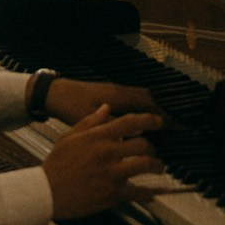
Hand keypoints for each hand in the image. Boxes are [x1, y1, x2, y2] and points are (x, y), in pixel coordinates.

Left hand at [41, 77, 158, 124]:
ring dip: (148, 108)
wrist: (54, 93)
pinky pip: (130, 98)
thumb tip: (137, 135)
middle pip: (146, 98)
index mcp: (118, 96)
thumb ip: (114, 126)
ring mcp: (113, 90)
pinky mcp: (107, 93)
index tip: (170, 126)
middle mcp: (119, 90)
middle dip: (157, 110)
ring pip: (138, 97)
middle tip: (167, 126)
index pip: (147, 103)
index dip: (159, 115)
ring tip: (155, 124)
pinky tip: (134, 120)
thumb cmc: (71, 107)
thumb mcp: (92, 119)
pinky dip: (138, 107)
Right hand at [43, 104, 165, 218]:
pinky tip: (155, 191)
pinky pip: (138, 192)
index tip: (158, 121)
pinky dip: (150, 192)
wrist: (45, 192)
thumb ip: (90, 121)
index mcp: (97, 137)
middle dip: (152, 148)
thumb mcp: (68, 137)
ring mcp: (112, 173)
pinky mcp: (113, 193)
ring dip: (156, 166)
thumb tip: (106, 108)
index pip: (130, 122)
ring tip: (159, 168)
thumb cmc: (56, 165)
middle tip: (152, 152)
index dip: (148, 120)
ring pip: (146, 165)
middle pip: (143, 144)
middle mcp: (107, 153)